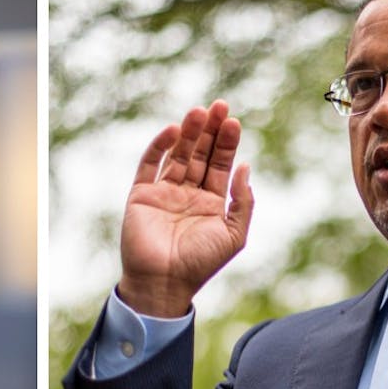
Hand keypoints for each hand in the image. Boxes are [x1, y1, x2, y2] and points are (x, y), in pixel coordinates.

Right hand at [117, 100, 252, 317]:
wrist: (164, 282)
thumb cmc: (200, 263)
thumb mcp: (234, 234)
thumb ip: (243, 202)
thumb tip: (245, 168)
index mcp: (211, 203)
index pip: (220, 165)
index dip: (227, 143)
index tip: (233, 122)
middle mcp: (188, 194)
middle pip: (201, 154)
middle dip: (210, 131)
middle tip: (220, 106)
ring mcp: (164, 193)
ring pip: (178, 155)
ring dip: (189, 133)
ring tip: (200, 111)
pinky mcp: (142, 195)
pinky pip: (150, 165)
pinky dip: (160, 147)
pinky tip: (174, 131)